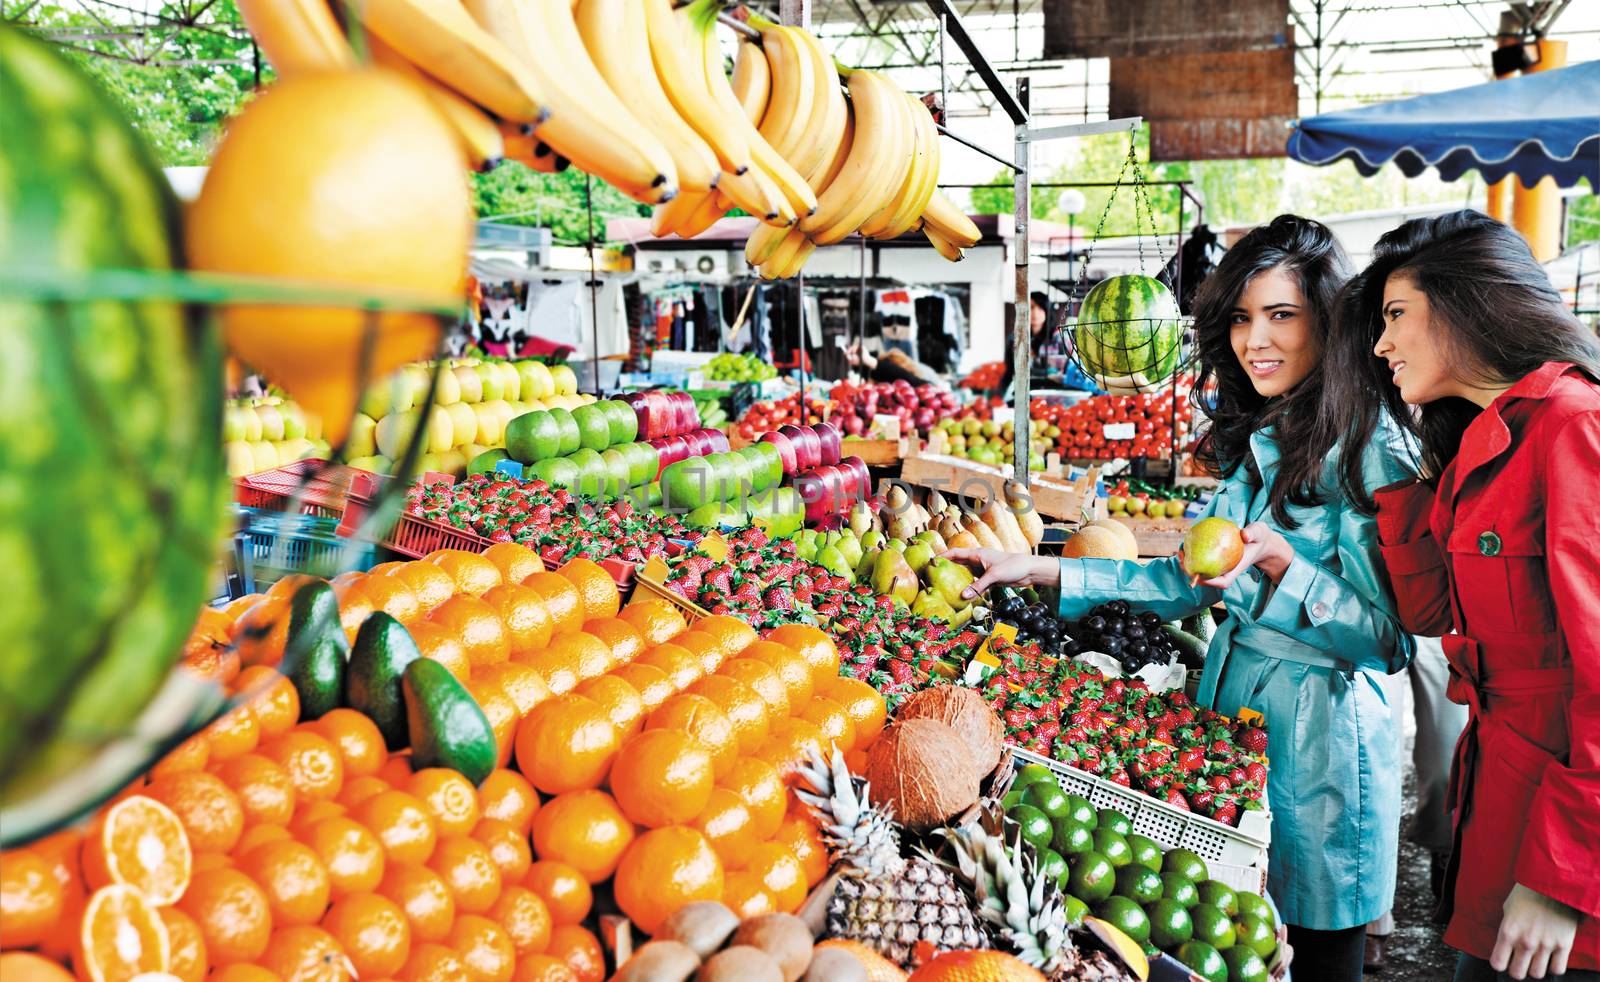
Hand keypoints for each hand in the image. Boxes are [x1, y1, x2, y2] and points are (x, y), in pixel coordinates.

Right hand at [941, 548, 1060, 599]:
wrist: (1029, 571)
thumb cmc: (1013, 567)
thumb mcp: (994, 576)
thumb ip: (978, 586)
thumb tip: (963, 596)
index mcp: (978, 554)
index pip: (956, 553)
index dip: (943, 556)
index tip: (931, 561)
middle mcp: (979, 561)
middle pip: (959, 563)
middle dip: (947, 568)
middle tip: (934, 575)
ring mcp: (983, 570)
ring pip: (966, 574)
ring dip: (958, 579)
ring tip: (944, 586)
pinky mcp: (989, 579)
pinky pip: (975, 584)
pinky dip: (969, 588)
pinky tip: (963, 596)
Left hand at [1187, 521, 1293, 589]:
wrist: (1259, 540)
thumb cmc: (1259, 537)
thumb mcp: (1259, 532)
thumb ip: (1253, 533)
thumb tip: (1244, 535)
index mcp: (1236, 569)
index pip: (1222, 582)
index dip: (1209, 582)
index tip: (1197, 575)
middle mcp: (1226, 570)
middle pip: (1208, 578)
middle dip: (1192, 573)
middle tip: (1181, 559)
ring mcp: (1220, 566)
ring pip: (1202, 570)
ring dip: (1189, 565)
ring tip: (1180, 552)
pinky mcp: (1216, 560)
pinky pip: (1202, 560)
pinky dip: (1193, 555)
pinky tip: (1185, 544)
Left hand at [1492, 884, 1580, 978]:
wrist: (1553, 882)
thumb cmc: (1527, 893)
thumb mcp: (1508, 909)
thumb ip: (1507, 929)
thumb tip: (1506, 945)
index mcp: (1507, 932)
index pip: (1498, 964)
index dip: (1500, 963)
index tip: (1504, 959)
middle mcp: (1525, 941)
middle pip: (1517, 974)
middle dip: (1517, 969)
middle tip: (1520, 961)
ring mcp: (1545, 944)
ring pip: (1537, 974)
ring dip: (1535, 968)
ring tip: (1536, 959)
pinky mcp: (1564, 945)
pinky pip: (1558, 969)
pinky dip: (1554, 967)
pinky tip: (1551, 958)